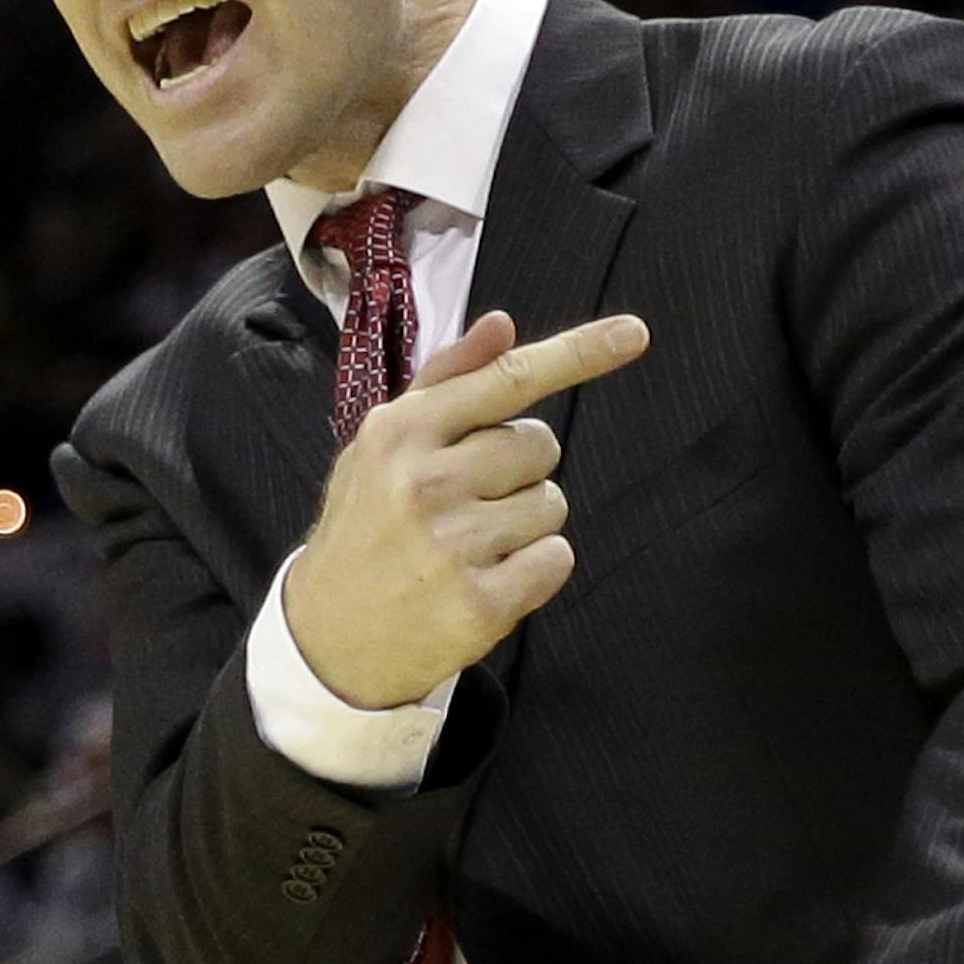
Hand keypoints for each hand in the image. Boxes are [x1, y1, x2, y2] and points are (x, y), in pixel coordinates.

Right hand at [284, 308, 649, 708]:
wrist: (330, 638)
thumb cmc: (366, 528)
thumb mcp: (381, 447)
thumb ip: (445, 382)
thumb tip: (504, 325)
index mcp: (400, 432)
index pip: (506, 380)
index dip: (578, 354)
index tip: (634, 333)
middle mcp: (426, 483)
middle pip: (541, 445)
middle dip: (520, 470)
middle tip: (470, 500)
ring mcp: (454, 546)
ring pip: (553, 505)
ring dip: (526, 523)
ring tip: (470, 544)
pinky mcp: (482, 604)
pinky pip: (557, 559)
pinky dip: (536, 568)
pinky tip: (488, 577)